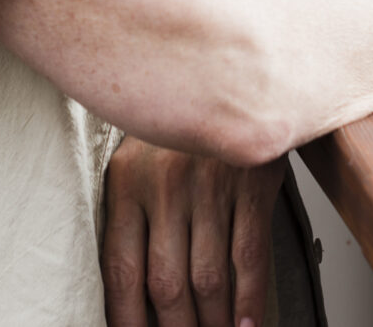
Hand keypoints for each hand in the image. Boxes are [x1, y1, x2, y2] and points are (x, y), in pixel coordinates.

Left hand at [102, 135, 282, 326]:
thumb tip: (131, 292)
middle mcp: (165, 185)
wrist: (226, 70)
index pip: (121, 270)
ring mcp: (209, 185)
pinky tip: (247, 323)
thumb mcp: (137, 161)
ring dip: (214, 323)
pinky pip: (249, 254)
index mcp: (126, 182)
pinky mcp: (250, 182)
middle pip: (166, 283)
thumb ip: (132, 217)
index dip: (127, 319)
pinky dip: (249, 298)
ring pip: (208, 278)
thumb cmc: (176, 130)